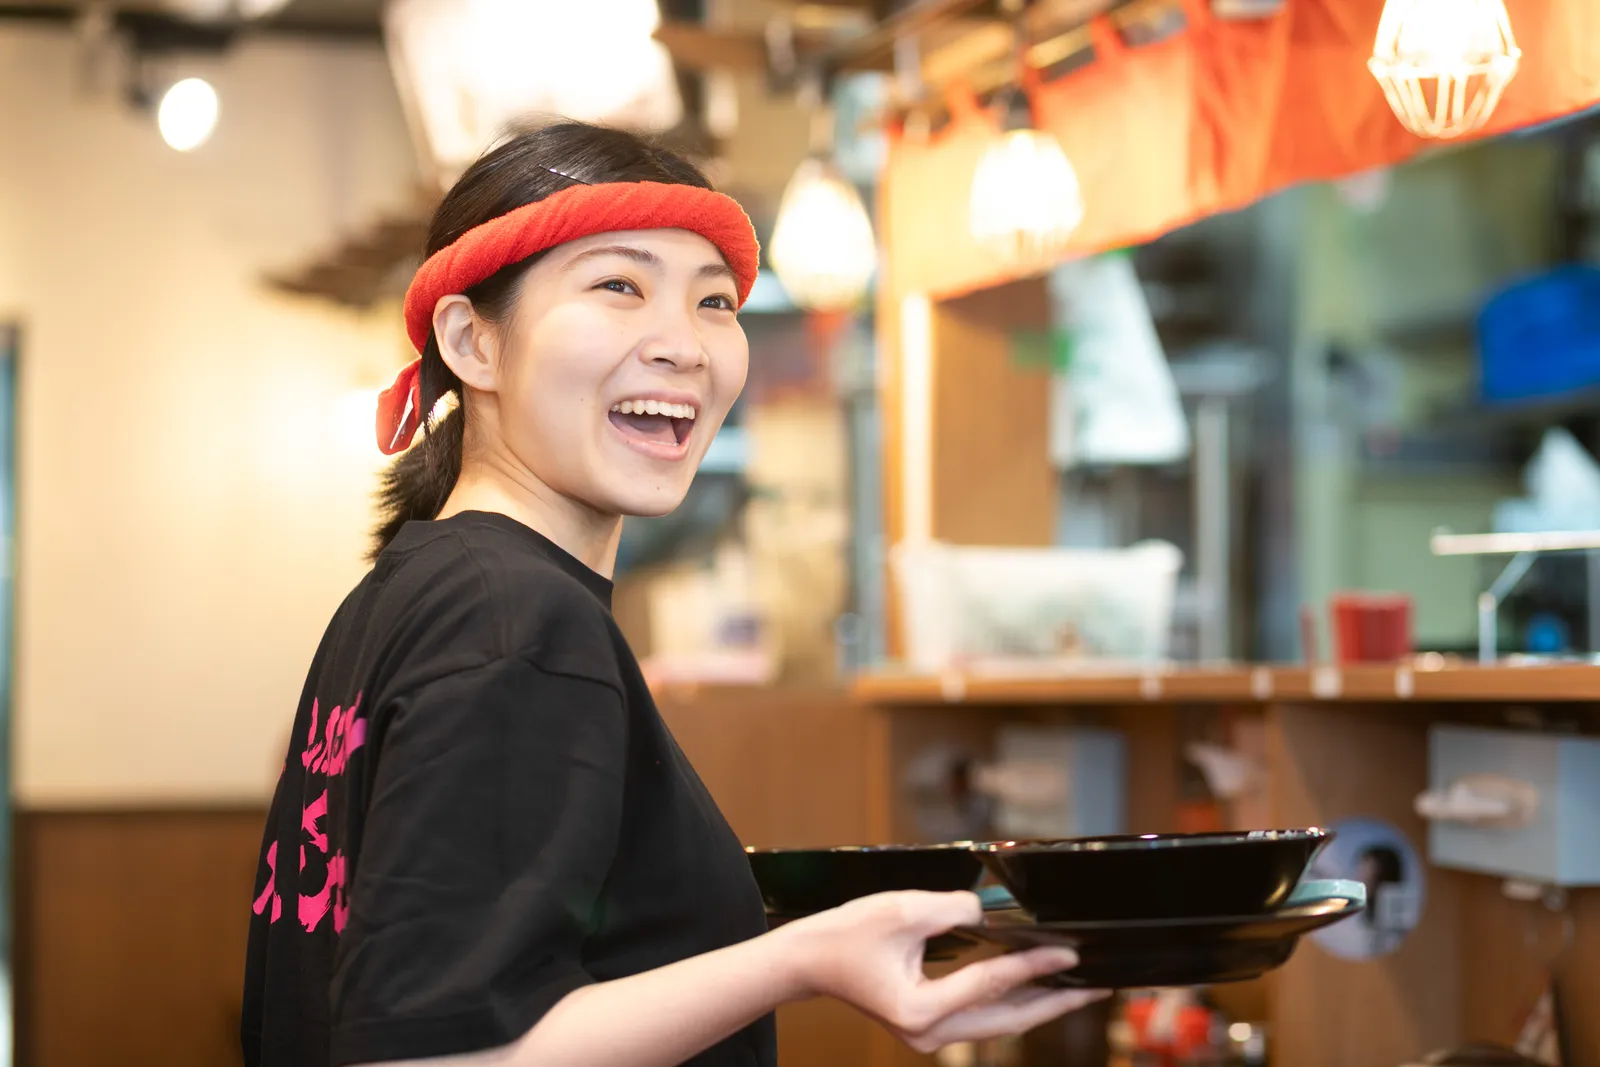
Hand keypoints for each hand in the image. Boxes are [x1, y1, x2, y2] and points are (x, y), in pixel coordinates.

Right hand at [777, 890, 1106, 1053]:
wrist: (809, 960)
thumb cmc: (846, 934)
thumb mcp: (902, 910)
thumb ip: (956, 909)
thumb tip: (998, 911)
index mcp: (920, 1011)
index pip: (992, 984)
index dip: (1034, 964)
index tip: (1071, 951)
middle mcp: (928, 1035)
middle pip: (1008, 1020)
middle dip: (1056, 1002)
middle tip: (1099, 985)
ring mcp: (929, 1037)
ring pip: (1000, 1024)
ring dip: (1038, 1005)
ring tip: (1078, 988)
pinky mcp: (929, 1028)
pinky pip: (983, 1018)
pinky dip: (1012, 1002)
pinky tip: (1036, 987)